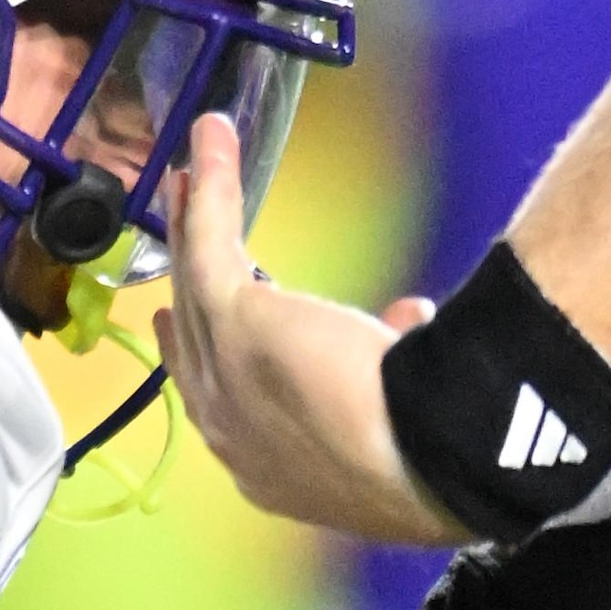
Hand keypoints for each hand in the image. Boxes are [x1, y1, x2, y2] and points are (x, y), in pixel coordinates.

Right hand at [150, 124, 463, 544]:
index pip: (224, 403)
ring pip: (198, 281)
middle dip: (188, 283)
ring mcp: (224, 372)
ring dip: (194, 219)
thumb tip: (410, 316)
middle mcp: (230, 431)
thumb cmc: (427, 454)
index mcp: (269, 470)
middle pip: (198, 340)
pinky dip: (212, 186)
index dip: (211, 359)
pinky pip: (212, 240)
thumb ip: (389, 363)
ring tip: (186, 178)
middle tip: (183, 232)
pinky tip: (213, 139)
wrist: (422, 461)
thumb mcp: (398, 411)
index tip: (204, 323)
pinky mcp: (236, 316)